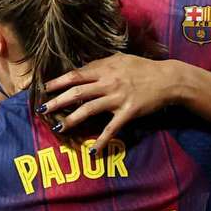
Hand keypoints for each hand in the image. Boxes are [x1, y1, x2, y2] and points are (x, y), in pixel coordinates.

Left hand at [41, 54, 175, 150]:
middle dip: (57, 101)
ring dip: (72, 119)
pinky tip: (92, 151)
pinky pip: (112, 129)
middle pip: (77, 92)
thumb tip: (82, 69)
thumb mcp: (120, 59)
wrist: (168, 79)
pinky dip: (101, 140)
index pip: (76, 75)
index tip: (45, 88)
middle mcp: (108, 82)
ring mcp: (118, 98)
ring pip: (89, 109)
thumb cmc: (143, 68)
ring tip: (58, 127)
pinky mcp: (128, 112)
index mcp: (105, 68)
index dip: (59, 82)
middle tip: (43, 109)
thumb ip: (101, 64)